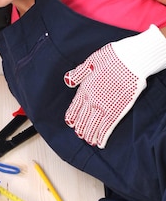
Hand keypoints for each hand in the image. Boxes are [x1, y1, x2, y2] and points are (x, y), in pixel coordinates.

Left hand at [64, 24, 165, 147]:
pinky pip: (107, 128)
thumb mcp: (91, 61)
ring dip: (90, 135)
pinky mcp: (117, 111)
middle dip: (80, 128)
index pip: (75, 107)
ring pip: (93, 126)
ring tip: (89, 141)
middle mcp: (92, 100)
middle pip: (83, 119)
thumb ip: (79, 73)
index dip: (72, 117)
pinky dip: (102, 137)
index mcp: (85, 88)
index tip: (70, 123)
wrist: (131, 59)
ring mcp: (104, 107)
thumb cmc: (113, 57)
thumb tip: (68, 79)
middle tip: (80, 135)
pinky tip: (101, 143)